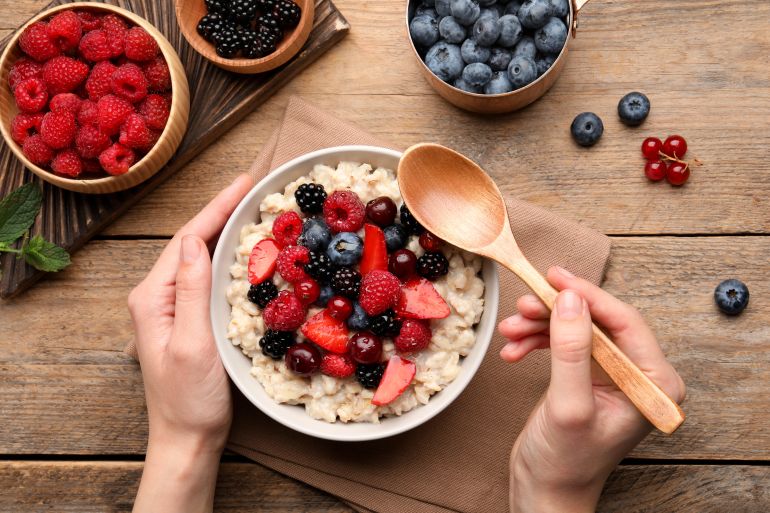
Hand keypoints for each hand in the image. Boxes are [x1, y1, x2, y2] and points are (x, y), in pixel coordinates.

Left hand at [129, 175, 252, 512]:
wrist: (187, 439)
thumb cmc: (190, 399)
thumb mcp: (194, 343)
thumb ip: (191, 290)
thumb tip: (195, 240)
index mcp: (152, 297)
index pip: (187, 241)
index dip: (216, 209)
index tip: (243, 183)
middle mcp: (158, 297)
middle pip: (192, 243)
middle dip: (221, 212)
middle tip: (253, 188)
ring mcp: (172, 308)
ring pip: (200, 258)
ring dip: (224, 232)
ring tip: (251, 209)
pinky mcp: (188, 319)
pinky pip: (206, 278)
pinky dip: (226, 258)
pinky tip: (244, 251)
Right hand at [498, 266, 685, 512]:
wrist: (546, 492)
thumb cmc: (566, 463)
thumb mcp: (569, 405)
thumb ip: (571, 351)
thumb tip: (571, 299)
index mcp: (653, 383)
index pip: (624, 322)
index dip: (588, 295)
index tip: (555, 277)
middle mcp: (638, 375)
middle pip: (596, 321)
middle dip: (555, 313)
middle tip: (524, 305)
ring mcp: (612, 376)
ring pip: (575, 329)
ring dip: (540, 327)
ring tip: (510, 330)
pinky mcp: (587, 377)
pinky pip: (563, 345)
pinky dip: (536, 343)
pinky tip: (514, 350)